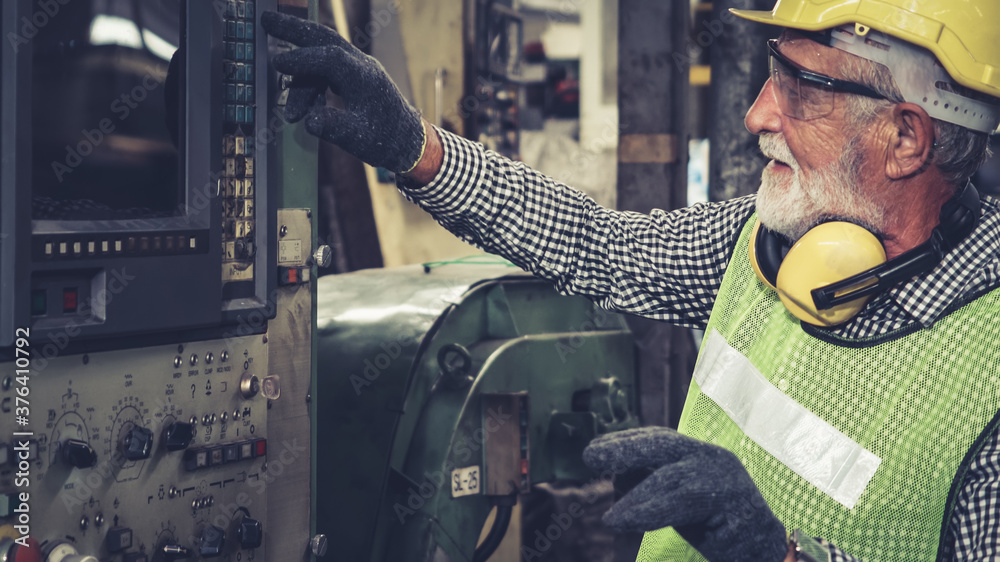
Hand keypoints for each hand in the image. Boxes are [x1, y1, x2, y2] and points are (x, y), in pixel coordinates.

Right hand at [260, 11, 425, 173]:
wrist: (408, 141)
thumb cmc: (385, 140)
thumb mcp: (358, 139)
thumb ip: (334, 128)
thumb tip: (310, 121)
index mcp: (364, 77)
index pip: (329, 58)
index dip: (302, 59)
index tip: (277, 63)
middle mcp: (361, 65)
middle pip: (324, 38)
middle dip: (294, 29)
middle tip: (266, 19)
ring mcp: (358, 68)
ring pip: (323, 53)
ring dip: (299, 62)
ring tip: (282, 86)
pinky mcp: (354, 76)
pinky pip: (327, 67)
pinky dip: (310, 77)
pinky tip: (300, 96)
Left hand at [583, 427, 787, 561]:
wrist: (764, 550)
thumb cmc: (716, 524)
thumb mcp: (678, 501)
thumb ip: (654, 486)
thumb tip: (617, 479)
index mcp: (701, 453)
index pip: (660, 440)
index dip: (626, 441)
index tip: (594, 449)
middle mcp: (716, 460)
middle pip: (667, 448)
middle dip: (627, 450)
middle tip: (591, 457)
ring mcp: (731, 484)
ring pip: (678, 483)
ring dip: (640, 501)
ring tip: (612, 520)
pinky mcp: (743, 513)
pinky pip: (695, 515)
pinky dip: (659, 518)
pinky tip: (635, 526)